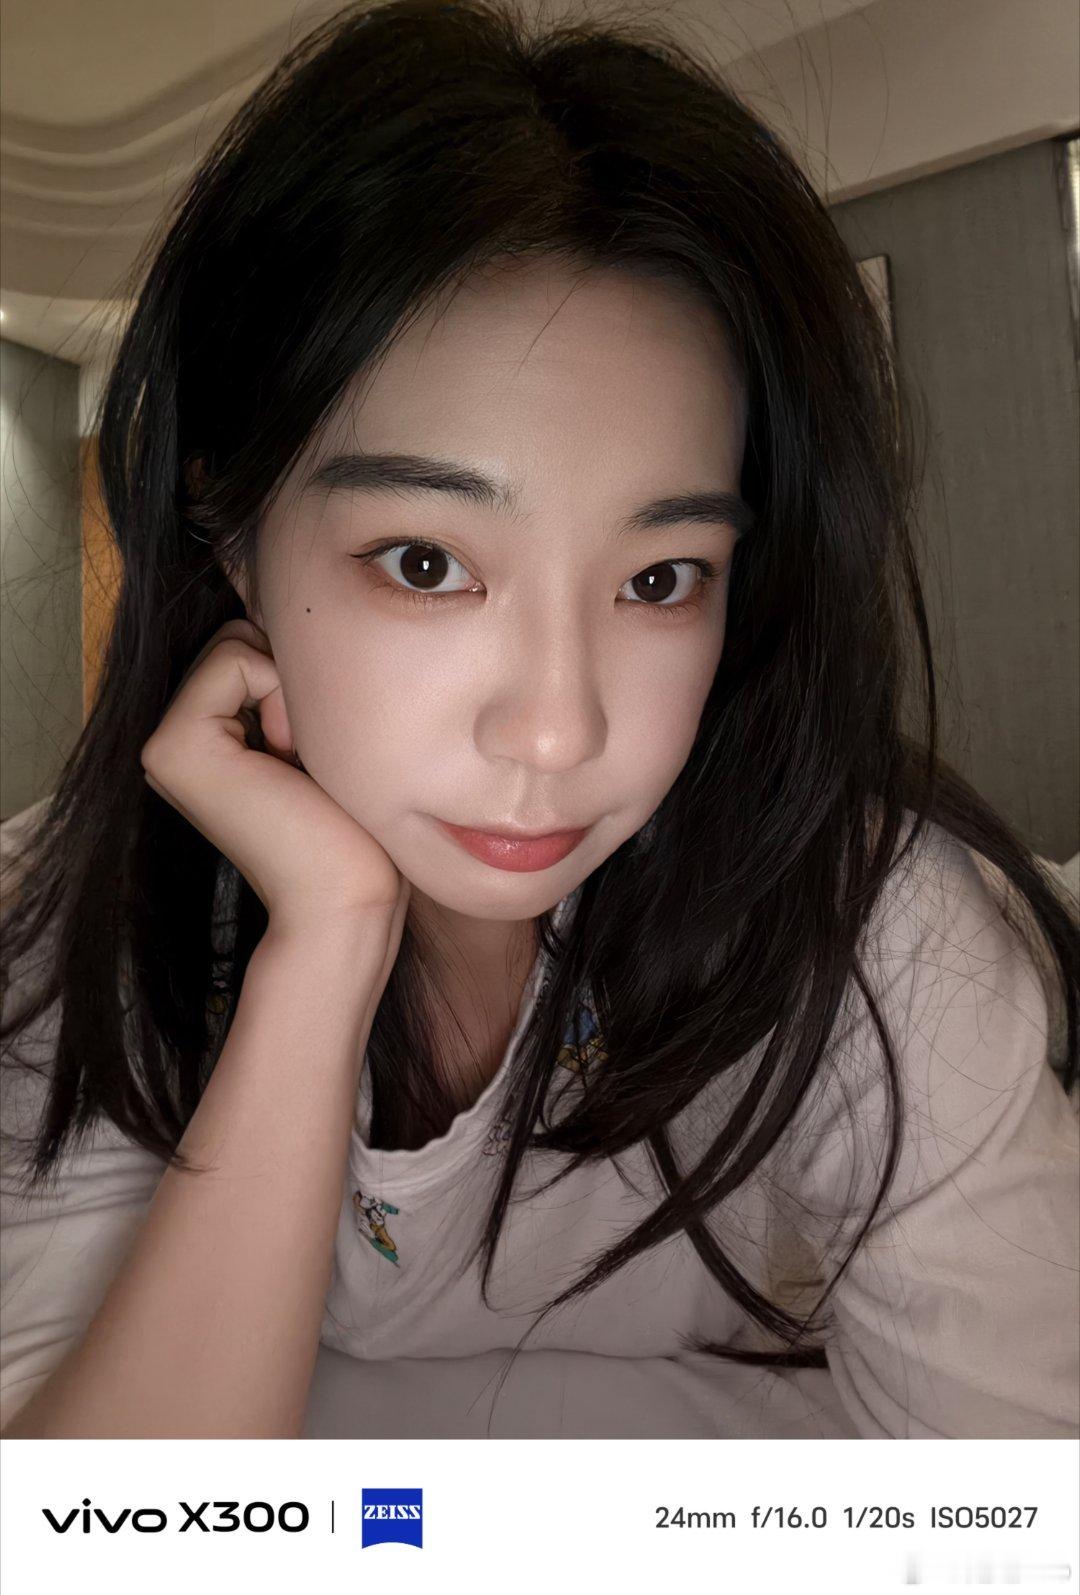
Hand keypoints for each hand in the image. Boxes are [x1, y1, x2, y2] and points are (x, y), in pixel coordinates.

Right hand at [140, 619, 410, 940]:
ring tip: (297, 764)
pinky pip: (236, 658)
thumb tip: (283, 602)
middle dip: (291, 678)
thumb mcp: (319, 732)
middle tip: (304, 758)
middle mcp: (173, 738)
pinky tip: (286, 763)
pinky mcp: (174, 747)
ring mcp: (164, 743)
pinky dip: (280, 696)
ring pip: (237, 640)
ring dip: (291, 691)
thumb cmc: (354, 824)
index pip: (248, 642)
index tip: (311, 753)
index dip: (299, 678)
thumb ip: (288, 678)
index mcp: (203, 736)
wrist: (348, 896)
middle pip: (239, 633)